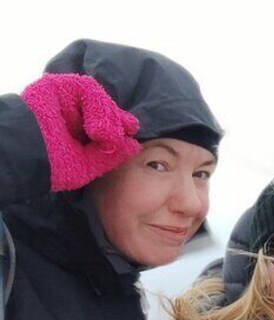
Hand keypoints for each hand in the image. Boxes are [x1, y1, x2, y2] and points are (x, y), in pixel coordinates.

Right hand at [21, 73, 140, 190]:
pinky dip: (98, 105)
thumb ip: (110, 155)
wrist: (26, 156)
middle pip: (105, 109)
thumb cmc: (52, 166)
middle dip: (117, 121)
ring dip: (108, 116)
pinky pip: (87, 87)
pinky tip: (96, 127)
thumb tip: (134, 145)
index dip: (120, 127)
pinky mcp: (55, 85)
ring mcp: (63, 99)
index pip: (105, 124)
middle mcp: (71, 114)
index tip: (131, 135)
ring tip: (103, 135)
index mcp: (76, 132)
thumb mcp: (87, 165)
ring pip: (99, 97)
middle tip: (122, 135)